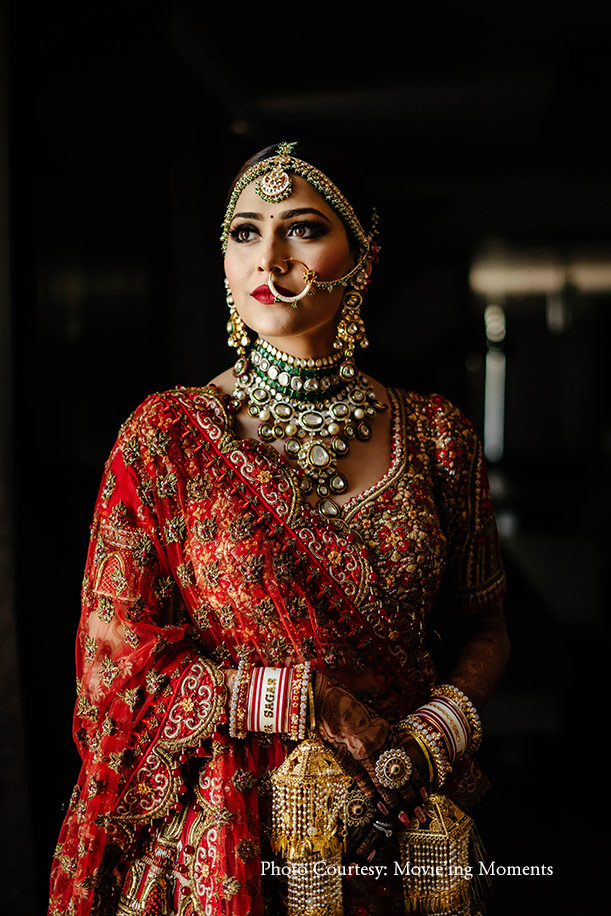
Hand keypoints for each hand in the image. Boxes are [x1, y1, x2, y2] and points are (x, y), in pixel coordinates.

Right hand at [313, 671, 430, 860]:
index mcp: (381, 728)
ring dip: (391, 802)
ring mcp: (356, 753)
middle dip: (407, 796)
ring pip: (379, 782)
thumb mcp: (362, 688)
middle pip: (394, 775)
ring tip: (403, 818)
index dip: (414, 778)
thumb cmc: (338, 689)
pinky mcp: (342, 757)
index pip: (403, 759)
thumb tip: (384, 683)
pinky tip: (378, 807)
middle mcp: (372, 744)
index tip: (424, 792)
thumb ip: (376, 688)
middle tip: (418, 813)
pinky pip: (359, 779)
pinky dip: (369, 793)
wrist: (312, 696)